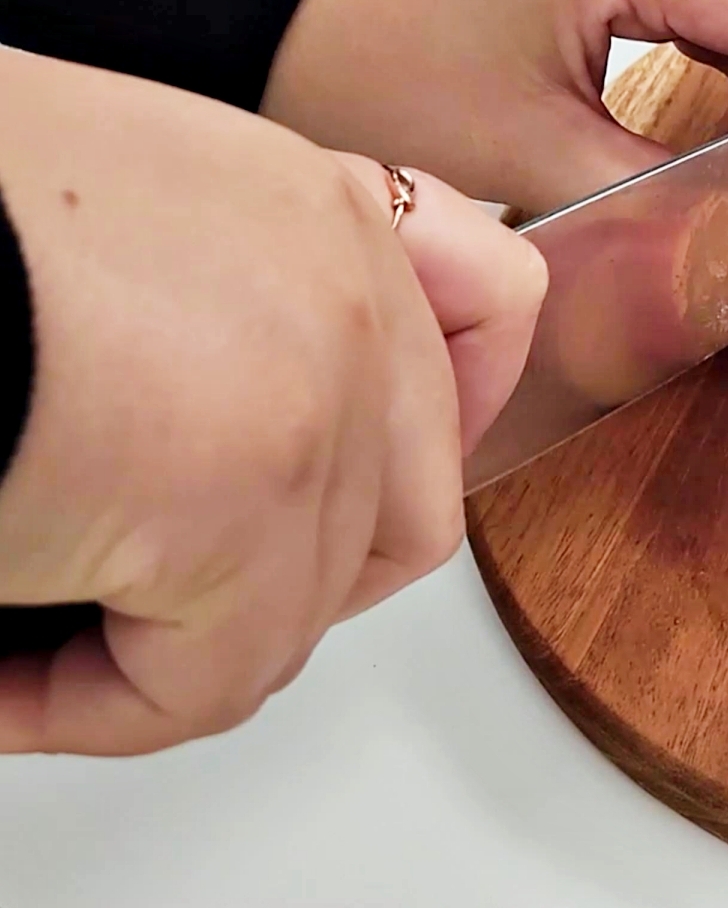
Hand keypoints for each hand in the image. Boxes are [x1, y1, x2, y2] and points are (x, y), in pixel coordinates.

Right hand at [0, 48, 544, 755]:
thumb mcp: (135, 228)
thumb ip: (232, 305)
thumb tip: (230, 427)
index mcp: (320, 206)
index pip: (494, 307)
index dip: (454, 405)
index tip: (369, 475)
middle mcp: (351, 282)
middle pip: (413, 496)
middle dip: (290, 575)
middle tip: (164, 595)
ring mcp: (324, 387)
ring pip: (307, 606)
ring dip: (177, 647)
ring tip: (44, 630)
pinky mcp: (250, 494)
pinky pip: (211, 680)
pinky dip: (103, 707)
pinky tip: (7, 672)